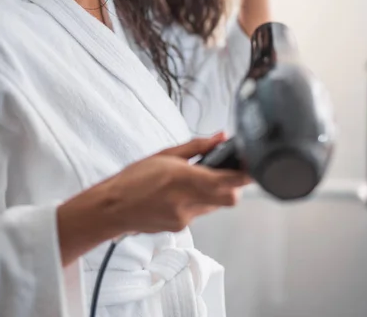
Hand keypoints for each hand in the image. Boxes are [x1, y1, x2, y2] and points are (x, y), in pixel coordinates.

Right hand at [102, 133, 250, 235]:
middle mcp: (187, 201)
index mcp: (184, 178)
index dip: (246, 176)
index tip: (253, 167)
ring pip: (215, 206)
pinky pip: (200, 213)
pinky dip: (198, 202)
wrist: (114, 207)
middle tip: (227, 172)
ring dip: (213, 193)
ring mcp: (185, 218)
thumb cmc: (134, 178)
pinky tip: (181, 195)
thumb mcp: (166, 153)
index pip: (227, 181)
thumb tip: (221, 137)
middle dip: (234, 186)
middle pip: (230, 199)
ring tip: (194, 181)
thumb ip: (197, 146)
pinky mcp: (181, 228)